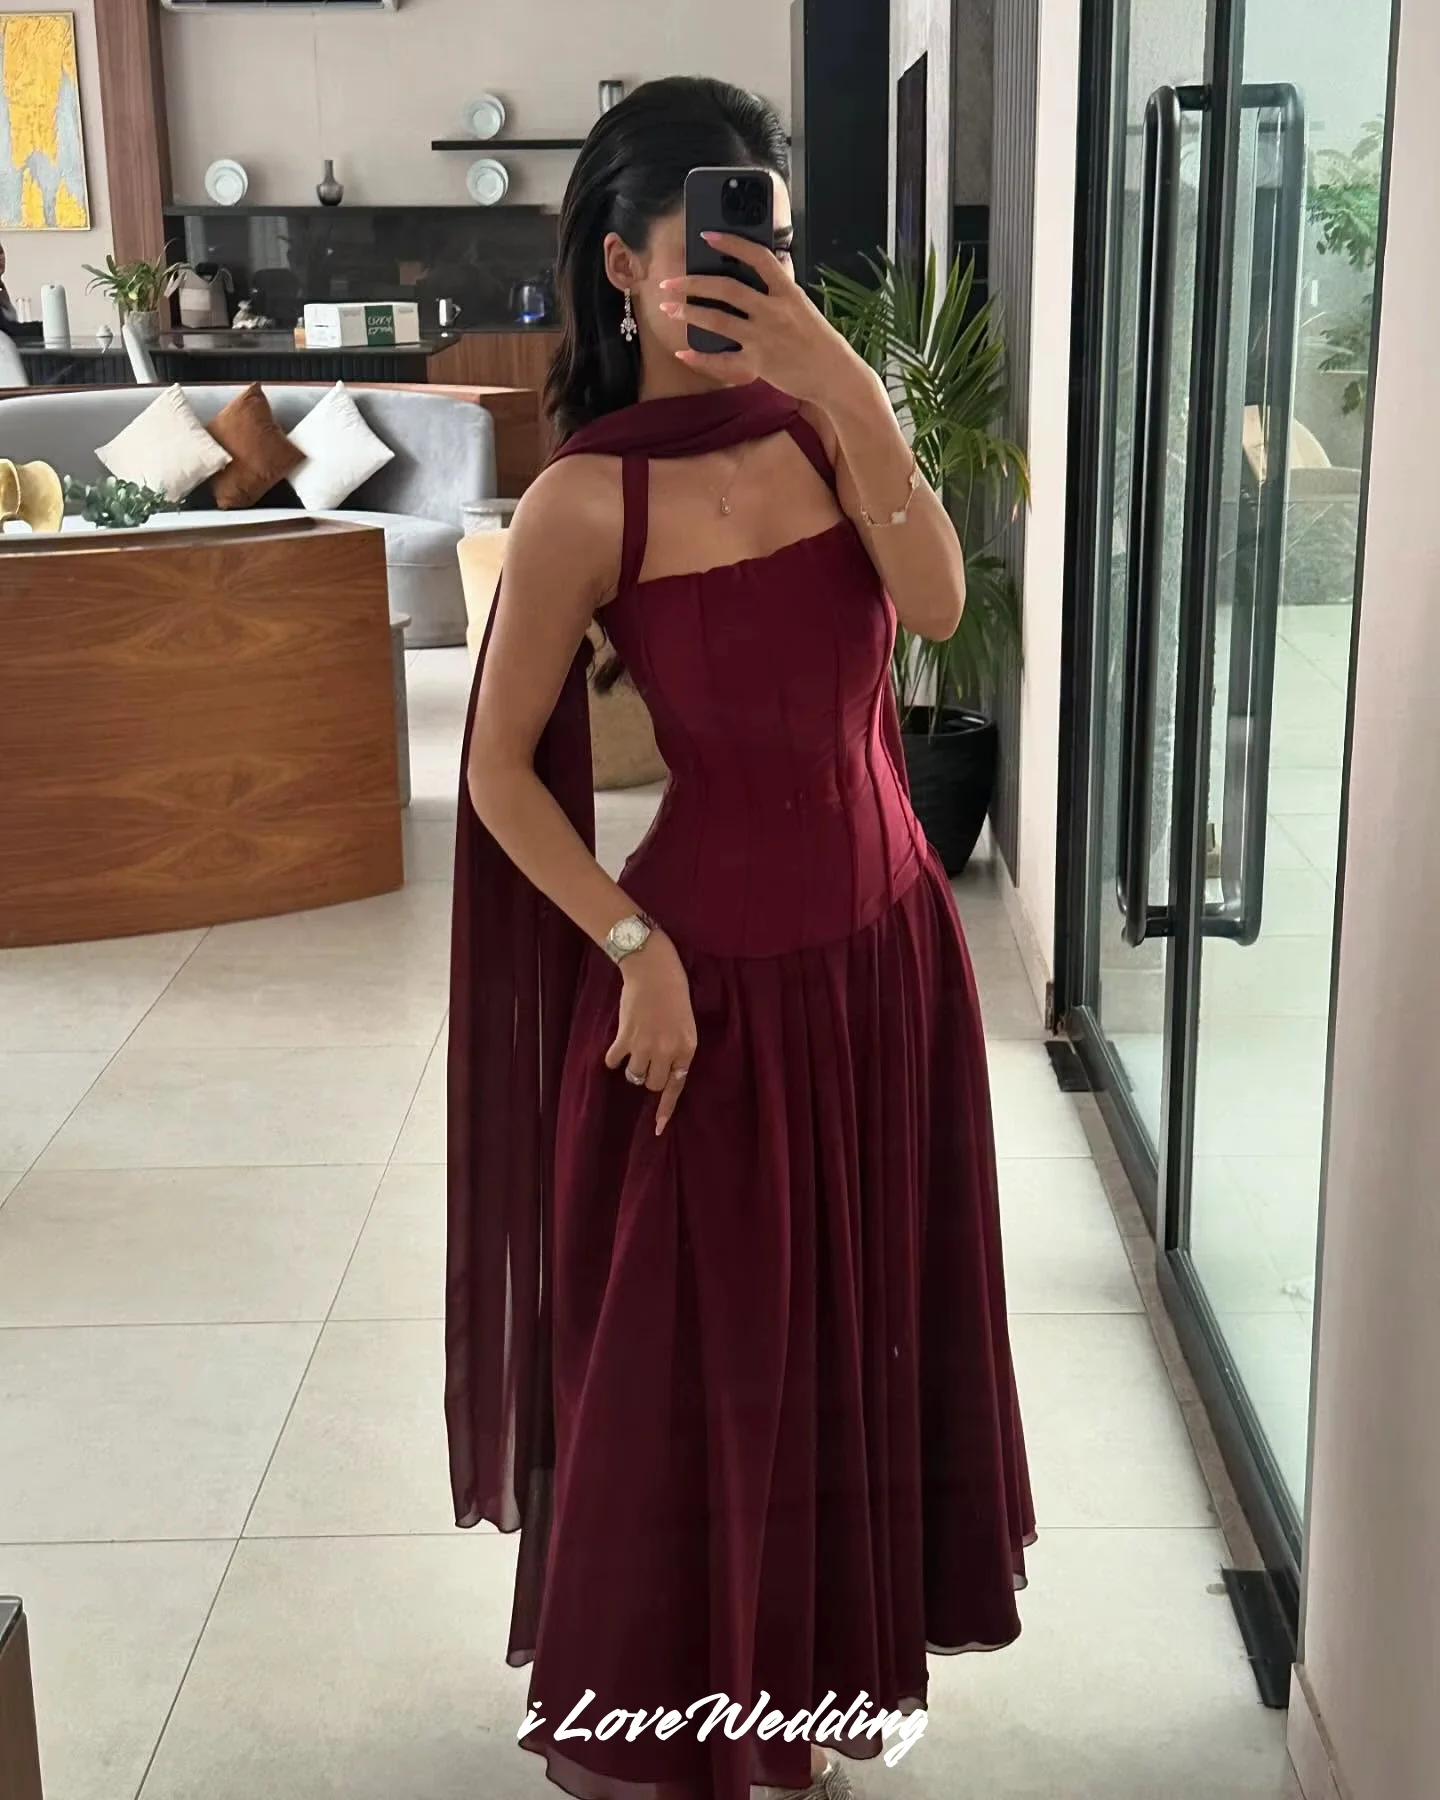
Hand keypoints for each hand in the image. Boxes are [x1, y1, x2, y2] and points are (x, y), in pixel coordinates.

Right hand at [602, 930, 697, 1135]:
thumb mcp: (686, 1024)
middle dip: (649, 1077)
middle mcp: (667, 1051)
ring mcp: (645, 1045)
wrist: (654, 970)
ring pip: (634, 1075)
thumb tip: (665, 1072)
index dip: (665, 1109)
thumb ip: (677, 1049)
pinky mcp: (625, 1037)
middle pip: (653, 1085)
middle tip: (648, 1060)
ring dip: (633, 1067)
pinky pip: (614, 1061)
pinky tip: (617, 1047)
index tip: (656, 1128)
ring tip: (634, 1049)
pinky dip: (613, 1058)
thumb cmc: (674, 993)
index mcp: (687, 1047)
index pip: (677, 1086)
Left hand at [659, 233, 868, 406]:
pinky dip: (700, 356)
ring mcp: (765, 338)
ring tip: (670, 307)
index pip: (757, 257)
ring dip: (689, 311)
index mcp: (788, 292)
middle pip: (727, 288)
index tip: (705, 236)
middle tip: (671, 282)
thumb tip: (772, 261)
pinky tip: (683, 350)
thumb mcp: (804, 306)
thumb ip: (783, 285)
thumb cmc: (819, 340)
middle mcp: (774, 311)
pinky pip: (723, 360)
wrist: (835, 376)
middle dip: (693, 282)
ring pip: (718, 319)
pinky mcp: (759, 365)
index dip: (730, 243)